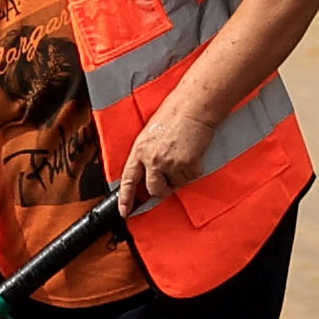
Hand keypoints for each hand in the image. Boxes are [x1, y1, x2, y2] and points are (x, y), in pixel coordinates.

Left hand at [113, 92, 217, 212]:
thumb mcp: (150, 133)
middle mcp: (153, 159)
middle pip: (154, 189)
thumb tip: (149, 172)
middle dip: (161, 189)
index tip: (124, 211)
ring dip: (180, 176)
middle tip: (168, 180)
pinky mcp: (187, 165)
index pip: (128, 179)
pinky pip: (191, 177)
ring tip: (182, 156)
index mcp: (139, 150)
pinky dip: (193, 170)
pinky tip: (192, 154)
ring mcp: (170, 163)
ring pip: (175, 184)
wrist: (192, 107)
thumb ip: (146, 153)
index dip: (126, 198)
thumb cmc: (173, 114)